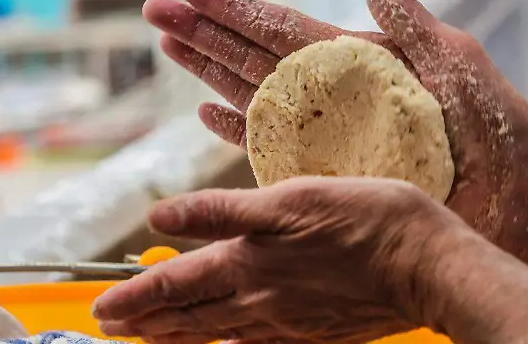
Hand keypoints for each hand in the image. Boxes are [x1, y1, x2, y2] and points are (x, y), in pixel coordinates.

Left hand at [93, 177, 464, 343]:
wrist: (424, 265)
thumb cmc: (365, 219)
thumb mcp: (290, 198)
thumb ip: (222, 212)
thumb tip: (163, 216)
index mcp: (249, 259)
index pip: (174, 284)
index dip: (134, 296)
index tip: (102, 307)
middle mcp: (259, 298)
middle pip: (188, 317)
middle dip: (145, 323)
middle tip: (113, 328)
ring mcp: (286, 322)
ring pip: (217, 334)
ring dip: (177, 338)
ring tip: (150, 339)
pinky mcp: (312, 333)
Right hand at [143, 0, 527, 246]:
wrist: (515, 195)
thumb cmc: (493, 123)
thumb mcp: (450, 56)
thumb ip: (402, 13)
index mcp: (358, 60)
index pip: (282, 29)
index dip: (236, 8)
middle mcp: (332, 94)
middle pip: (253, 58)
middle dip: (205, 33)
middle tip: (157, 10)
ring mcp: (326, 135)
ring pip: (251, 98)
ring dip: (207, 74)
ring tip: (169, 47)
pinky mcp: (327, 175)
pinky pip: (269, 151)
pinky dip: (236, 133)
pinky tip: (206, 116)